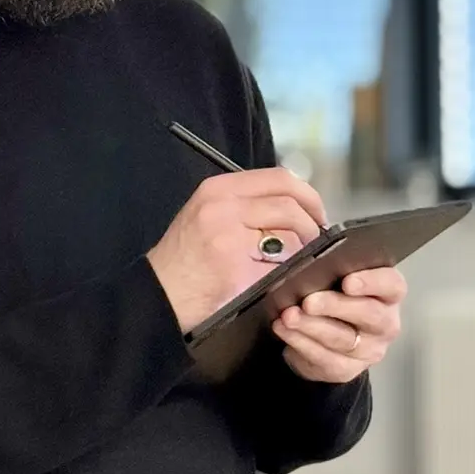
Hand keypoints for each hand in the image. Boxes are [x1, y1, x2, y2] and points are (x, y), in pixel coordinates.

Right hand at [147, 169, 328, 335]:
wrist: (157, 295)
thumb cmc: (183, 260)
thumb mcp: (204, 215)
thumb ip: (242, 204)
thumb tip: (293, 206)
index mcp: (217, 189)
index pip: (279, 178)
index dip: (308, 195)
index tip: (316, 213)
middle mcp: (223, 207)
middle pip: (290, 205)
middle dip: (311, 225)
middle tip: (314, 241)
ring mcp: (229, 238)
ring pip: (290, 236)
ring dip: (302, 251)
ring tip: (296, 262)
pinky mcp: (236, 269)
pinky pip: (280, 267)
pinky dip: (288, 274)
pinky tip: (280, 280)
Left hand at [273, 265, 404, 383]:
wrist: (320, 337)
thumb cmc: (329, 295)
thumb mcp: (332, 275)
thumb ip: (330, 262)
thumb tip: (313, 243)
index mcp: (386, 292)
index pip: (392, 284)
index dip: (372, 282)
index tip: (348, 281)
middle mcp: (384, 322)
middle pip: (370, 314)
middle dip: (336, 306)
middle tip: (309, 301)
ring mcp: (369, 349)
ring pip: (343, 339)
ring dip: (312, 326)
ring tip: (289, 315)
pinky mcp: (347, 369)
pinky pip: (326, 359)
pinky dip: (301, 343)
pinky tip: (284, 329)